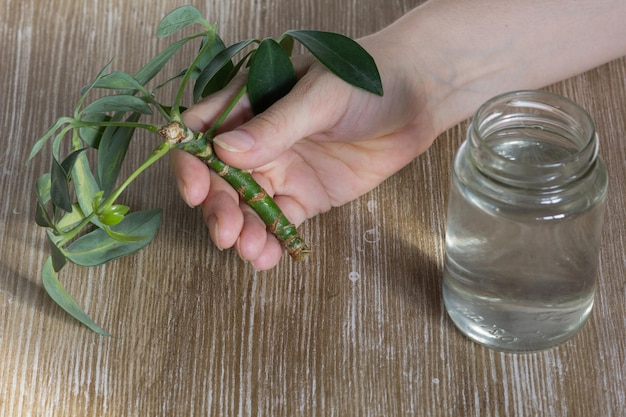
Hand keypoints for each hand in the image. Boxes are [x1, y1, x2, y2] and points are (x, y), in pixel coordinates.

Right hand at [170, 34, 438, 269]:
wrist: (419, 99)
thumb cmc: (367, 81)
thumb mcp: (320, 98)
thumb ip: (275, 126)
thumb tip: (224, 151)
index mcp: (250, 103)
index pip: (203, 131)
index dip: (191, 162)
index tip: (196, 191)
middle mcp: (258, 140)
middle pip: (220, 178)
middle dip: (219, 208)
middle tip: (226, 232)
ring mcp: (282, 170)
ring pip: (248, 206)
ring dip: (243, 230)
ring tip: (250, 250)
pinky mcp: (306, 196)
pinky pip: (279, 222)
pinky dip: (271, 241)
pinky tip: (267, 257)